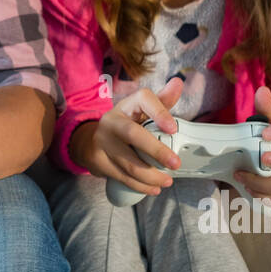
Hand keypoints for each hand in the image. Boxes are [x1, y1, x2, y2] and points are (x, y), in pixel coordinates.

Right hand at [72, 76, 185, 196]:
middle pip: (133, 134)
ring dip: (151, 175)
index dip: (159, 112)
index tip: (174, 129)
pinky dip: (140, 186)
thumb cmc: (126, 124)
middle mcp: (112, 120)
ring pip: (129, 162)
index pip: (143, 99)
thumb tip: (178, 82)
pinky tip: (154, 189)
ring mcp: (102, 142)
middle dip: (157, 151)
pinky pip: (122, 176)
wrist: (92, 141)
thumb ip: (161, 101)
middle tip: (176, 164)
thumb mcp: (140, 112)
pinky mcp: (98, 160)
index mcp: (126, 105)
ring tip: (167, 181)